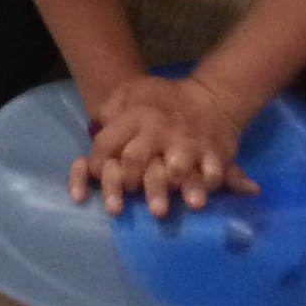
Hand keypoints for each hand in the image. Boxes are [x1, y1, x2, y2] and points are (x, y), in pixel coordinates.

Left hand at [71, 71, 259, 216]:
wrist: (211, 97)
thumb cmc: (164, 101)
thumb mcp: (131, 93)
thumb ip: (108, 111)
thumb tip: (91, 132)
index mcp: (135, 117)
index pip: (107, 143)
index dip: (97, 163)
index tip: (95, 178)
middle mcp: (158, 131)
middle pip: (135, 159)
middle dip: (126, 180)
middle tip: (125, 197)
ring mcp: (186, 144)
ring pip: (173, 169)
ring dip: (164, 189)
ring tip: (158, 212)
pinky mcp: (214, 154)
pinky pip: (210, 173)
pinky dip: (204, 186)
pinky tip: (196, 202)